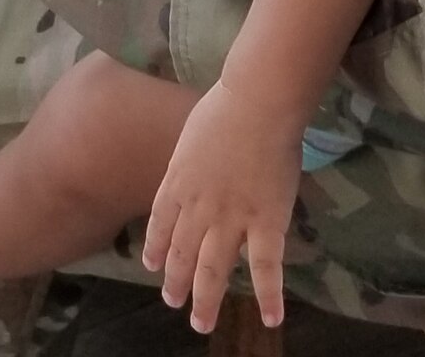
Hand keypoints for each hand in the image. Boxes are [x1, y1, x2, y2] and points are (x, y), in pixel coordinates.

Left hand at [143, 80, 301, 333]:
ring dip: (206, 300)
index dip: (156, 248)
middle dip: (176, 283)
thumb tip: (195, 166)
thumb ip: (191, 160)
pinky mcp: (266, 223)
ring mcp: (231, 220)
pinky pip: (266, 268)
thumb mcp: (193, 134)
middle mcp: (198, 209)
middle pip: (183, 254)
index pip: (160, 224)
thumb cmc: (226, 107)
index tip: (153, 267)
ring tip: (202, 322)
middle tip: (173, 303)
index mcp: (178, 182)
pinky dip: (269, 296)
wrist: (257, 102)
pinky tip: (271, 318)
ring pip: (213, 270)